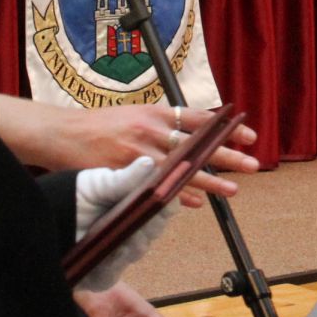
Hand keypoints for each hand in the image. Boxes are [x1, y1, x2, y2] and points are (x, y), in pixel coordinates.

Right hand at [0, 96, 257, 203]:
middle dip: (228, 155)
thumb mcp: (134, 115)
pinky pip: (158, 187)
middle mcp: (151, 130)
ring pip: (182, 169)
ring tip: (232, 190)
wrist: (63, 134)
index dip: (225, 127)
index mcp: (155, 112)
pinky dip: (178, 196)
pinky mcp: (126, 173)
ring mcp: (139, 153)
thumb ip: (161, 127)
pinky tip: (195, 203)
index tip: (248, 134)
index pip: (199, 118)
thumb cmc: (100, 125)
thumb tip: (190, 141)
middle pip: (197, 143)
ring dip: (210, 181)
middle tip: (253, 163)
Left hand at [72, 157, 176, 289]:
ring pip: (137, 251)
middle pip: (154, 230)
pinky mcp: (101, 274)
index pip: (161, 208)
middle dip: (151, 224)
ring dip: (134, 243)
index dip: (167, 205)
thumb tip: (150, 163)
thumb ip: (125, 179)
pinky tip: (111, 254)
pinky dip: (113, 263)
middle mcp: (130, 230)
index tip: (168, 200)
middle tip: (147, 217)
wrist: (42, 217)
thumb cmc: (73, 196)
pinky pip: (113, 273)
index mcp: (134, 206)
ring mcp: (117, 253)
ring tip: (128, 236)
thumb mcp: (99, 183)